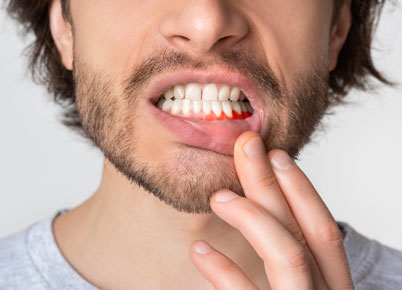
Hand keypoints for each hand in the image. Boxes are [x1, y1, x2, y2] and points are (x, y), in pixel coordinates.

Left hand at [189, 131, 353, 289]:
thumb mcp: (299, 288)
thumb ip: (290, 259)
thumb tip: (262, 207)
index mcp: (333, 284)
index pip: (325, 231)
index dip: (302, 189)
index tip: (277, 155)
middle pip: (303, 231)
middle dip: (272, 183)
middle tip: (246, 146)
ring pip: (287, 253)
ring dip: (252, 215)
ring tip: (218, 197)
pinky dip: (222, 268)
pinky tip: (199, 250)